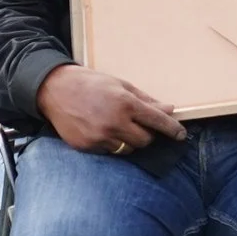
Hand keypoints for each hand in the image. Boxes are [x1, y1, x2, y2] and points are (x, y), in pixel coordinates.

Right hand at [36, 63, 184, 155]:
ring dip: (130, 141)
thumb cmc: (91, 83)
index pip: (157, 122)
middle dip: (148, 134)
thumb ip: (146, 100)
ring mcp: (99, 137)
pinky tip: (104, 131)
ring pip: (128, 149)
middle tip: (141, 125)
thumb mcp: (121, 85)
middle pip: (145, 140)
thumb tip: (168, 110)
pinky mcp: (86, 146)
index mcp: (126, 104)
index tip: (181, 135)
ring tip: (120, 127)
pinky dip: (112, 144)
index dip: (173, 130)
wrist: (54, 90)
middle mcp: (114, 123)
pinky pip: (109, 152)